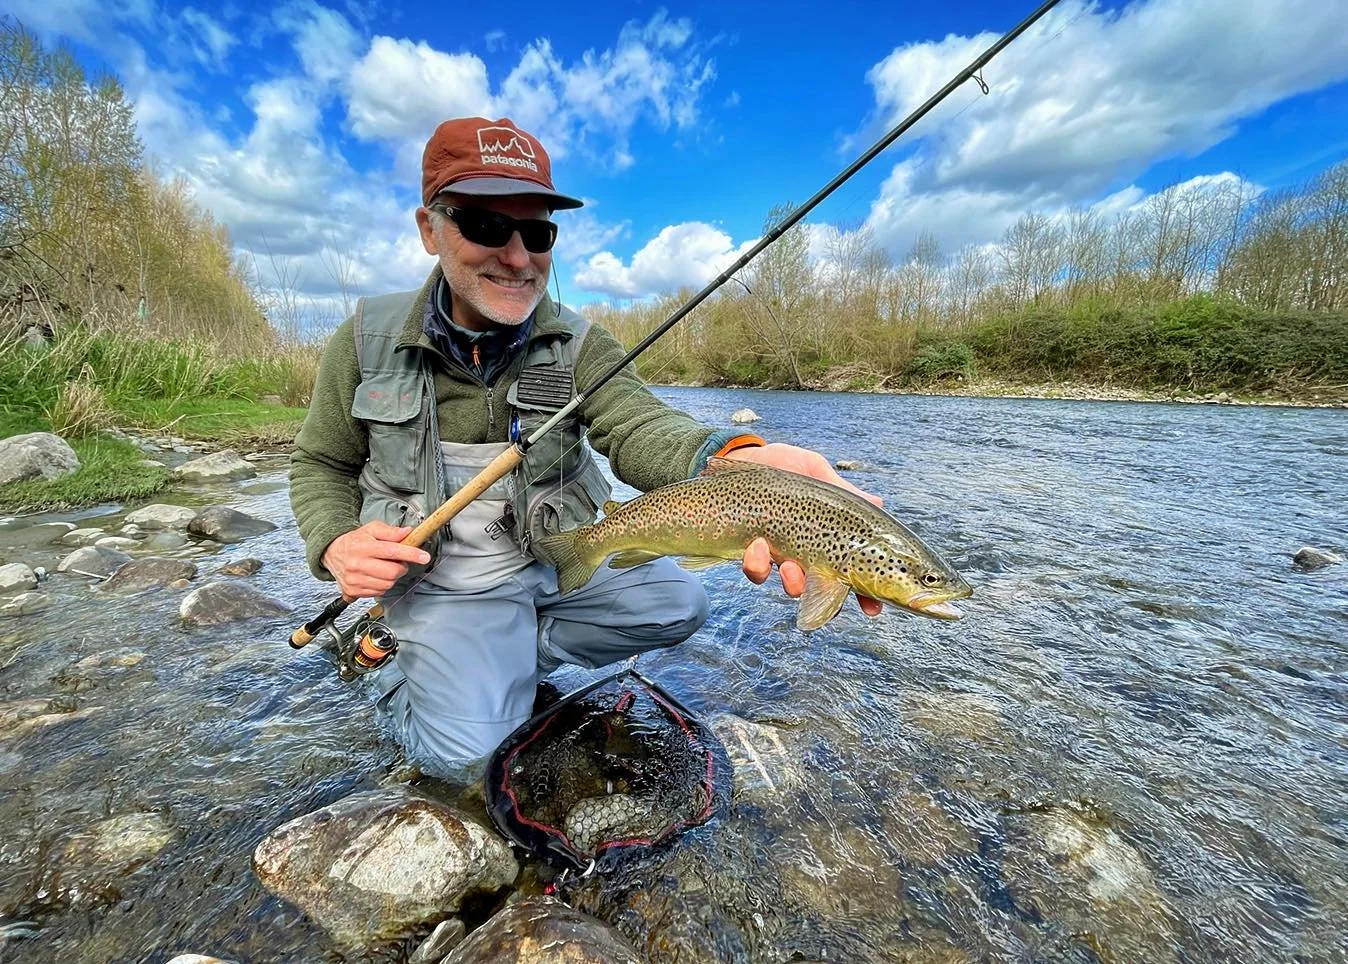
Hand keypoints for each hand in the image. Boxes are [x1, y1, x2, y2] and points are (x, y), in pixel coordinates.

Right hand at [321, 521, 430, 598]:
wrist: (331, 553)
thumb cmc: (354, 541)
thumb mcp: (371, 529)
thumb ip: (390, 531)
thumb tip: (408, 532)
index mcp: (362, 547)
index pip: (392, 551)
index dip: (411, 554)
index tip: (424, 557)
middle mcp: (357, 564)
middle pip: (392, 572)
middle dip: (401, 567)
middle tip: (398, 561)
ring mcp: (354, 580)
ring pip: (388, 584)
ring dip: (393, 577)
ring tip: (385, 567)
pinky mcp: (353, 591)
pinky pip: (379, 592)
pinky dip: (383, 585)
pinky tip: (377, 576)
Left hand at [725, 443, 883, 616]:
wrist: (741, 457)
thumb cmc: (782, 464)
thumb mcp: (813, 469)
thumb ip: (841, 489)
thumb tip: (877, 503)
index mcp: (828, 534)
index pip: (852, 570)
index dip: (864, 593)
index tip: (872, 607)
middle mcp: (806, 552)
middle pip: (824, 590)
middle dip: (825, 598)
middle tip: (819, 580)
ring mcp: (779, 555)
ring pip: (791, 586)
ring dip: (793, 583)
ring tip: (788, 565)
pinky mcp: (751, 553)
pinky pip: (757, 572)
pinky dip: (758, 564)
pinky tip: (757, 544)